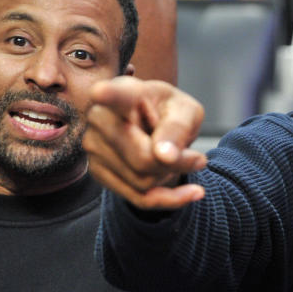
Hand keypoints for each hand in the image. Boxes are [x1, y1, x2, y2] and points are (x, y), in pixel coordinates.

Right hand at [84, 76, 207, 209]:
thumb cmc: (170, 113)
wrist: (154, 128)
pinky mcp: (98, 172)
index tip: (101, 92)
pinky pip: (139, 198)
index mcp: (126, 93)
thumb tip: (164, 156)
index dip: (108, 95)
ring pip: (142, 181)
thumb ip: (178, 128)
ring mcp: (94, 147)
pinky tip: (190, 193)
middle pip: (142, 158)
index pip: (114, 95)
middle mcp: (100, 118)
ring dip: (171, 177)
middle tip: (198, 158)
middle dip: (178, 164)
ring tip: (176, 160)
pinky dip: (169, 199)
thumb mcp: (186, 112)